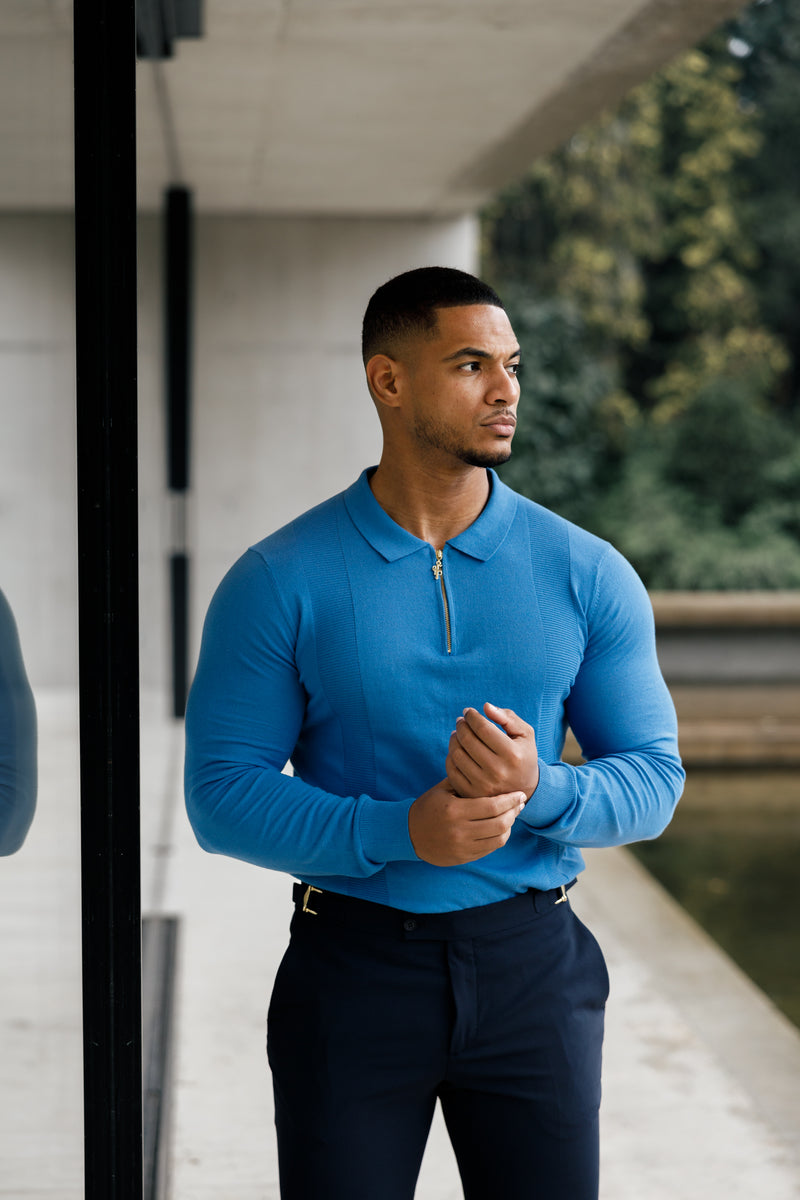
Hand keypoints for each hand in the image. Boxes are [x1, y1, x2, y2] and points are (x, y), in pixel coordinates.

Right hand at [408, 778, 526, 866]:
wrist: (409, 834)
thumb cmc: (428, 806)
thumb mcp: (442, 789)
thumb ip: (465, 781)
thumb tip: (490, 769)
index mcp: (454, 810)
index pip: (492, 806)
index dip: (510, 800)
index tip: (520, 794)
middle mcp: (459, 830)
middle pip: (499, 823)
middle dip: (514, 812)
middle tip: (520, 803)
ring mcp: (462, 847)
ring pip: (498, 839)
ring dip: (510, 826)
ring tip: (512, 815)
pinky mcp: (464, 857)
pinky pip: (490, 849)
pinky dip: (500, 837)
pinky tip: (502, 827)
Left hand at [446, 702, 538, 801]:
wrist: (526, 789)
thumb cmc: (523, 755)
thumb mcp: (525, 734)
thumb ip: (508, 717)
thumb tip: (485, 707)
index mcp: (512, 755)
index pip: (483, 728)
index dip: (472, 716)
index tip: (468, 711)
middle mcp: (498, 772)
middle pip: (468, 740)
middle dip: (461, 725)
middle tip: (461, 721)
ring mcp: (483, 785)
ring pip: (457, 754)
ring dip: (454, 739)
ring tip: (458, 733)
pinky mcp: (472, 794)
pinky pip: (452, 770)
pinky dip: (451, 756)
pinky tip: (457, 750)